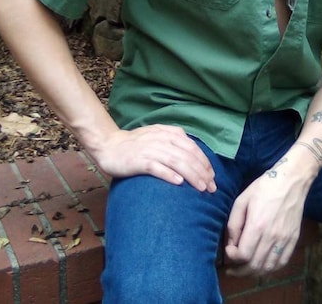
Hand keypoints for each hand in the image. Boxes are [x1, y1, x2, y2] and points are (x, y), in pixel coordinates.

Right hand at [89, 125, 216, 192]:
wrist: (109, 146)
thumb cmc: (136, 144)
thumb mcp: (158, 136)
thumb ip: (175, 141)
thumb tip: (195, 155)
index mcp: (168, 133)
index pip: (193, 147)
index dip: (205, 162)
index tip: (213, 177)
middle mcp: (161, 139)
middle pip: (188, 156)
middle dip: (203, 172)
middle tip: (212, 188)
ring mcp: (150, 149)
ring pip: (176, 162)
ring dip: (192, 175)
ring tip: (202, 188)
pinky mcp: (139, 161)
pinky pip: (157, 167)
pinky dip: (169, 174)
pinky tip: (179, 183)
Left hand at [224, 157, 311, 275]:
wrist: (291, 180)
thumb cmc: (264, 187)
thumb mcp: (242, 200)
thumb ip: (234, 223)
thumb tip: (231, 244)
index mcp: (257, 225)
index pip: (243, 255)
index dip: (232, 258)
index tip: (228, 250)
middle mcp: (272, 236)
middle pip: (255, 266)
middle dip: (239, 271)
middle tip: (231, 269)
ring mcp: (285, 239)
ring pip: (268, 268)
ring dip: (254, 273)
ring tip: (244, 270)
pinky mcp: (293, 239)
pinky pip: (282, 263)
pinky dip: (271, 270)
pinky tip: (262, 267)